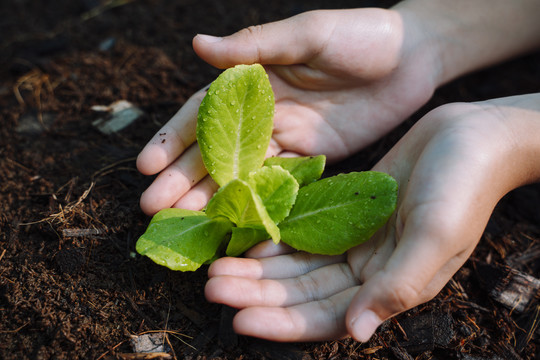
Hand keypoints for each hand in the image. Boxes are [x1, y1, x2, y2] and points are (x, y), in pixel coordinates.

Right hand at [136, 8, 439, 214]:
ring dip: (211, 200)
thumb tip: (197, 44)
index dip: (174, 140)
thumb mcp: (308, 34)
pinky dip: (254, 206)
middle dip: (183, 180)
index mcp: (254, 83)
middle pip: (215, 153)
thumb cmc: (360, 36)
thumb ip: (256, 45)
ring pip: (241, 176)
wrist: (412, 59)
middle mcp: (264, 116)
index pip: (204, 114)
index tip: (148, 165)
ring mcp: (288, 141)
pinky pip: (278, 188)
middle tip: (152, 208)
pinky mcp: (313, 161)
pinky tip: (233, 226)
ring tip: (182, 224)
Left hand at [205, 95, 539, 341]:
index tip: (237, 319)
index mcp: (390, 286)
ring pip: (297, 266)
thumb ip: (399, 285)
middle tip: (212, 285)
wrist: (474, 136)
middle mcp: (368, 271)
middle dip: (256, 294)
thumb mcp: (437, 235)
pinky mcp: (348, 213)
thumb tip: (357, 332)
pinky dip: (276, 239)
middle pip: (301, 293)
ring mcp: (356, 242)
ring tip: (217, 266)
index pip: (326, 317)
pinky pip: (305, 233)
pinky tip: (248, 240)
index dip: (282, 322)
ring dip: (257, 269)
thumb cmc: (464, 186)